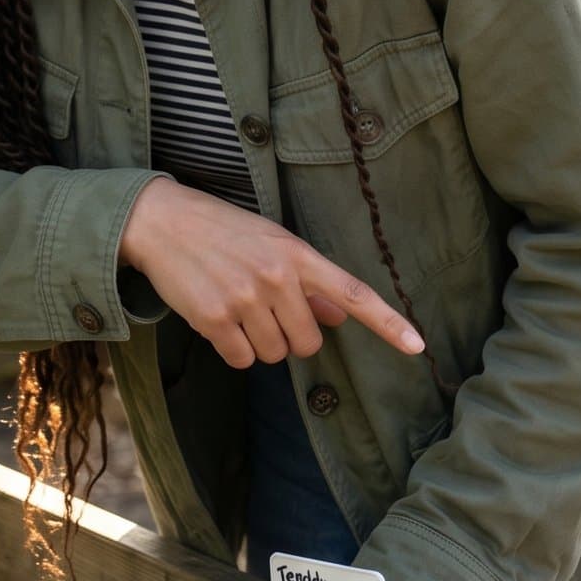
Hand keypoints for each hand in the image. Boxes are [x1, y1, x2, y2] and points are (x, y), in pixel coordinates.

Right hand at [119, 177, 423, 367]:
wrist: (161, 221)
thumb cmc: (222, 231)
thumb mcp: (270, 243)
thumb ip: (306, 281)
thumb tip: (338, 318)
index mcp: (296, 254)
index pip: (352, 293)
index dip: (388, 323)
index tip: (418, 347)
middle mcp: (275, 276)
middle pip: (308, 343)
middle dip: (290, 336)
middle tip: (264, 309)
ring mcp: (244, 298)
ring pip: (274, 355)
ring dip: (258, 342)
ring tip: (236, 307)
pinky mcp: (214, 319)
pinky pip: (242, 359)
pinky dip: (233, 349)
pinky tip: (218, 319)